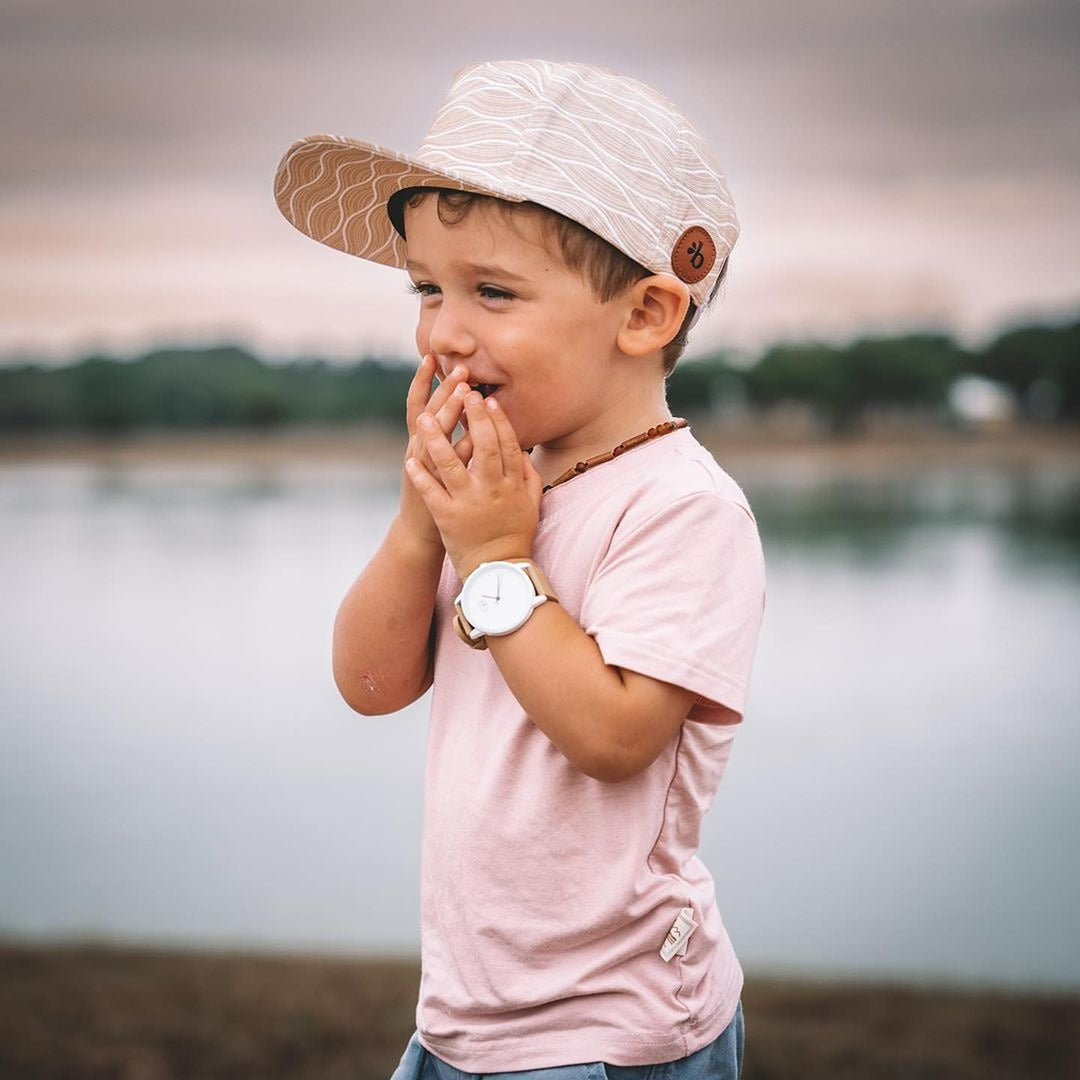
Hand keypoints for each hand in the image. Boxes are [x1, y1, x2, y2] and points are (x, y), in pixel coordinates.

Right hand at [399, 354, 474, 550]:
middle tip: (459, 368)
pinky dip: (462, 451)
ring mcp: (425, 470)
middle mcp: (417, 451)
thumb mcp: (434, 461)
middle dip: (443, 390)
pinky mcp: (436, 488)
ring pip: (436, 436)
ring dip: (448, 413)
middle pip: (428, 413)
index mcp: (418, 442)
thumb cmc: (433, 494)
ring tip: (463, 391)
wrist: (421, 533)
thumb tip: (458, 410)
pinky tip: (474, 434)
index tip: (431, 357)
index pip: (418, 403)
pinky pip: (452, 466)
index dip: (423, 381)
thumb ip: (445, 437)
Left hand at [406, 391, 542, 579]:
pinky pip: (432, 492)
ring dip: (437, 438)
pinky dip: (421, 476)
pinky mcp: (448, 518)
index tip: (487, 400)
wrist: (498, 570)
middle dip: (472, 417)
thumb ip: (530, 476)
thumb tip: (524, 451)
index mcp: (512, 484)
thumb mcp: (532, 505)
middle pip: (483, 446)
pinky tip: (409, 459)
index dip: (497, 420)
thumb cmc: (515, 535)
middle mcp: (492, 490)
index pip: (507, 444)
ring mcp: (468, 503)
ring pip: (451, 464)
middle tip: (462, 392)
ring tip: (424, 418)